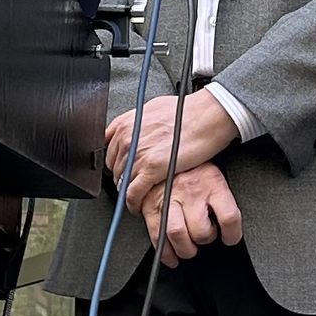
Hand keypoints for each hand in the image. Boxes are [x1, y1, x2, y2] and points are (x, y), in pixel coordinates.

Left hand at [106, 92, 239, 209]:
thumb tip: (133, 131)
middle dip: (122, 177)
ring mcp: (138, 155)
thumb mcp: (152, 109)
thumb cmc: (186, 111)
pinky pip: (133, 192)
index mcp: (126, 124)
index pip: (108, 150)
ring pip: (122, 181)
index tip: (120, 169)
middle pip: (114, 167)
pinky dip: (133, 202)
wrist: (206, 116)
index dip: (115, 162)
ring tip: (136, 196)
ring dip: (128, 190)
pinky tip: (136, 206)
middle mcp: (127, 139)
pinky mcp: (152, 169)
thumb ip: (137, 123)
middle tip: (132, 183)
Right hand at [137, 163, 243, 267]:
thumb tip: (230, 223)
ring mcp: (168, 198)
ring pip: (177, 233)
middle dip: (204, 239)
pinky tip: (170, 257)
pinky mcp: (149, 204)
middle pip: (201, 231)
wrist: (166, 145)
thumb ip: (223, 196)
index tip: (230, 238)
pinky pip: (156, 234)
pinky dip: (164, 251)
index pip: (229, 217)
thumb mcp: (216, 172)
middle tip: (204, 236)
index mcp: (213, 182)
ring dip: (184, 247)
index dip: (232, 234)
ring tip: (188, 247)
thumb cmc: (194, 164)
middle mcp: (190, 191)